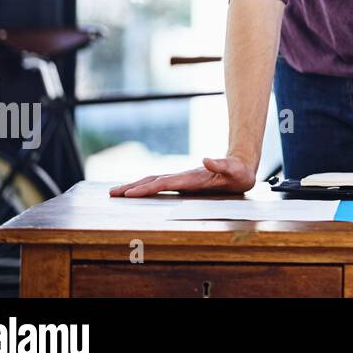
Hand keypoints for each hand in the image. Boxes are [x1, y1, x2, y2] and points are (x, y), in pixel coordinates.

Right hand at [108, 154, 256, 196]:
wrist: (241, 165)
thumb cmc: (239, 172)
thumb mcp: (235, 170)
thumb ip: (222, 165)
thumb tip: (205, 159)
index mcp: (191, 177)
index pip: (164, 183)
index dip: (147, 188)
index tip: (129, 194)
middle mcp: (183, 177)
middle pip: (153, 180)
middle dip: (132, 187)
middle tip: (111, 194)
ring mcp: (182, 180)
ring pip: (154, 182)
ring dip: (135, 187)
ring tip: (115, 193)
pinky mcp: (184, 184)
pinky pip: (160, 186)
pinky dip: (144, 188)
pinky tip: (136, 192)